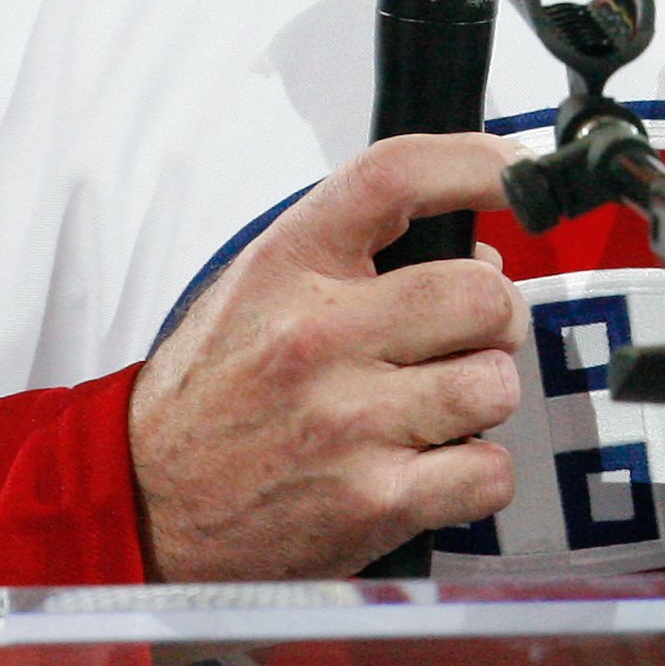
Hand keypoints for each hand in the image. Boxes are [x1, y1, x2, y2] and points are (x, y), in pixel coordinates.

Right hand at [129, 134, 527, 581]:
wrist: (147, 501)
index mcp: (289, 263)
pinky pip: (489, 471)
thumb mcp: (258, 284)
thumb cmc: (212, 391)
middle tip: (468, 333)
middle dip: (495, 315)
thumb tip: (477, 249)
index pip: (396, 177)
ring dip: (482, 396)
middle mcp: (319, 334)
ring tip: (435, 405)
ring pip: (495, 383)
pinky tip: (433, 465)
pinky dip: (477, 473)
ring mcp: (348, 421)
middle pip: (481, 293)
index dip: (477, 164)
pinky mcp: (372, 501)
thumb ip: (353, 254)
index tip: (517, 175)